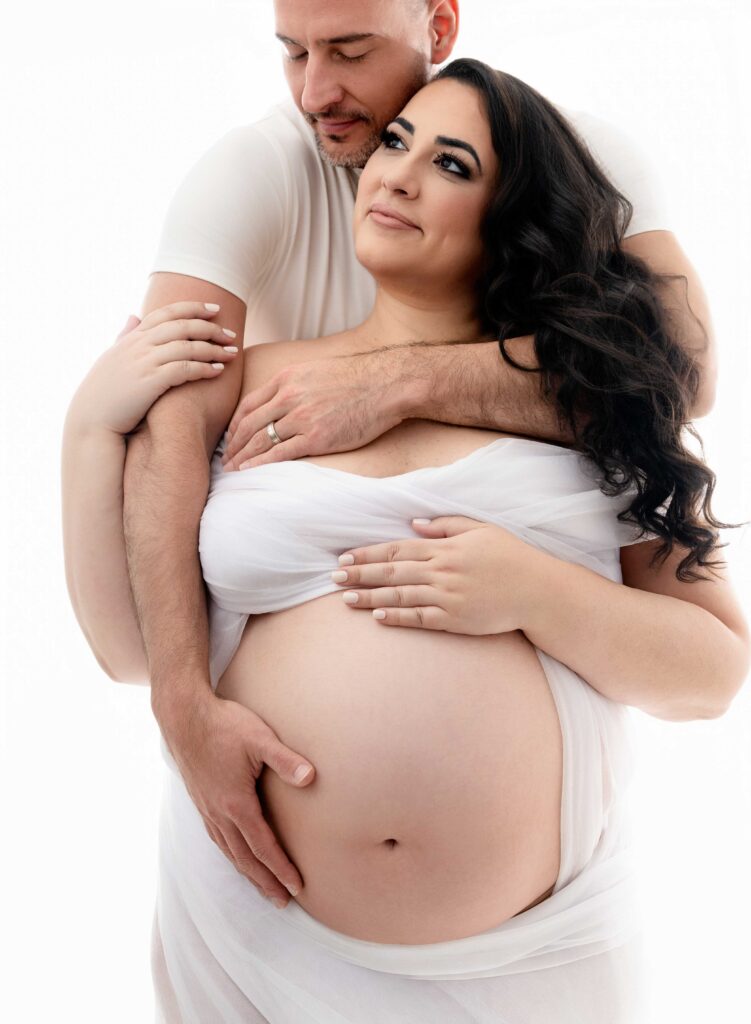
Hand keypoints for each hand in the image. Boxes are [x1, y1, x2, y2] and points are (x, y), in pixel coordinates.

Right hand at [70, 302, 238, 435]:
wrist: (91, 420)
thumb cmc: (104, 392)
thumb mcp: (112, 357)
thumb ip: (125, 335)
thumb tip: (133, 316)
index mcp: (132, 338)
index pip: (166, 312)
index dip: (193, 308)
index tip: (215, 309)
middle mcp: (139, 346)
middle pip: (182, 326)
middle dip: (210, 328)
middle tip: (231, 334)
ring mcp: (144, 362)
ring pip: (187, 346)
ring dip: (213, 348)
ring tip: (232, 353)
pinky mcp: (150, 382)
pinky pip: (184, 369)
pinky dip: (204, 367)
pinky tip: (218, 371)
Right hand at [157, 690, 315, 906]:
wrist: (184, 716)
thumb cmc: (224, 725)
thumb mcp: (260, 738)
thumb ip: (286, 760)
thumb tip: (312, 777)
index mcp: (236, 804)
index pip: (263, 846)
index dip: (281, 868)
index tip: (297, 887)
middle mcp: (219, 813)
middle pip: (244, 858)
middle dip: (265, 881)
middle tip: (282, 901)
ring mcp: (206, 809)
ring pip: (229, 851)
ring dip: (247, 872)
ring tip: (263, 886)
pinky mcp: (200, 801)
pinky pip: (217, 838)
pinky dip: (231, 854)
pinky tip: (236, 854)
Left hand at [220, 348, 405, 470]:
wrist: (386, 384)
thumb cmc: (358, 379)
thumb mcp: (317, 370)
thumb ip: (296, 383)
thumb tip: (285, 398)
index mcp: (287, 378)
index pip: (249, 404)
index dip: (235, 424)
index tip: (230, 438)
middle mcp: (289, 397)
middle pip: (249, 424)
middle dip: (233, 445)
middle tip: (224, 459)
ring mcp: (301, 417)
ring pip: (260, 440)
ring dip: (242, 457)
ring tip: (231, 470)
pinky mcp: (316, 437)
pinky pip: (280, 453)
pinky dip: (260, 463)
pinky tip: (248, 471)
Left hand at [331, 515, 551, 634]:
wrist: (538, 591)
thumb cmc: (511, 557)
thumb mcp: (481, 530)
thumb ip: (447, 525)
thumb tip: (415, 524)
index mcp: (445, 548)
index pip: (397, 548)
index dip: (368, 553)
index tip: (346, 557)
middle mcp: (442, 571)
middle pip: (392, 572)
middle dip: (360, 574)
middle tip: (334, 576)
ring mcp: (447, 597)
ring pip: (400, 596)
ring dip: (371, 597)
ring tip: (346, 598)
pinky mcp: (455, 620)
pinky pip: (419, 618)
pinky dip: (397, 617)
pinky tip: (377, 617)